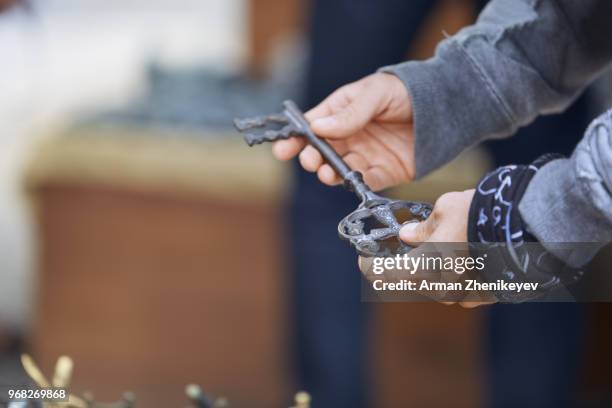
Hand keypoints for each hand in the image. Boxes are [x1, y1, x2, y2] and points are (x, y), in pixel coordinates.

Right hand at [272, 73, 414, 190]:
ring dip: (329, 173)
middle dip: (311, 158)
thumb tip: (318, 128)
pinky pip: (366, 180)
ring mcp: (364, 155)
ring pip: (339, 169)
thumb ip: (350, 113)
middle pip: (321, 152)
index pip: (311, 127)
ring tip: (325, 172)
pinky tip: (351, 180)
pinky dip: (356, 183)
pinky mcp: (383, 172)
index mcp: (340, 112)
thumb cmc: (404, 91)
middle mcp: (348, 137)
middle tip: (310, 160)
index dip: (295, 139)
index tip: (283, 149)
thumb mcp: (375, 94)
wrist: (443, 105)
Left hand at [359, 189, 494, 307]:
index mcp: (421, 270)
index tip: (365, 257)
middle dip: (401, 265)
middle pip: (408, 283)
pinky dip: (453, 275)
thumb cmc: (478, 215)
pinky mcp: (484, 296)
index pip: (380, 276)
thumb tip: (408, 235)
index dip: (369, 266)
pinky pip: (459, 288)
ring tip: (434, 247)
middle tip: (400, 248)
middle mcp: (440, 289)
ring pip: (434, 287)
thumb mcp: (441, 211)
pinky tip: (459, 256)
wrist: (526, 226)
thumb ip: (421, 228)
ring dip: (429, 270)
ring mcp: (463, 296)